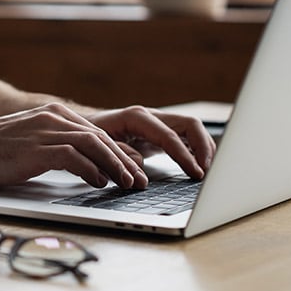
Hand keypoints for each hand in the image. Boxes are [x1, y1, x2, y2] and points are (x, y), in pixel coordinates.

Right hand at [0, 103, 147, 188]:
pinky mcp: (37, 147)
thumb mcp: (32, 141)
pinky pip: (74, 157)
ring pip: (94, 145)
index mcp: (54, 113)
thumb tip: (88, 166)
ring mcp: (45, 130)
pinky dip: (91, 170)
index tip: (133, 170)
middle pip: (101, 137)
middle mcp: (54, 117)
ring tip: (127, 183)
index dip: (119, 152)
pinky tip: (99, 182)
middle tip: (139, 180)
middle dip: (124, 160)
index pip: (97, 132)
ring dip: (115, 166)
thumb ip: (58, 147)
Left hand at [86, 106, 215, 178]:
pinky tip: (199, 167)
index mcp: (137, 117)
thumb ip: (119, 154)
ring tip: (208, 171)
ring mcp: (157, 123)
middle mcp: (151, 116)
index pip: (170, 136)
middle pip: (190, 125)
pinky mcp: (159, 133)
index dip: (185, 156)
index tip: (196, 173)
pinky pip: (185, 138)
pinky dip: (196, 151)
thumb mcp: (98, 146)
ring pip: (192, 130)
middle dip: (204, 147)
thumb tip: (139, 166)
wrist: (81, 127)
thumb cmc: (88, 135)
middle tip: (208, 172)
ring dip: (204, 148)